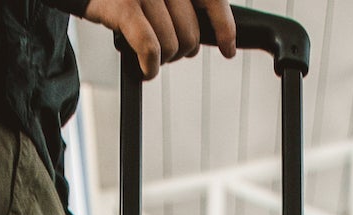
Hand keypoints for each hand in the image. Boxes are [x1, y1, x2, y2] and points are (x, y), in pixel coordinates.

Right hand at [84, 0, 236, 77]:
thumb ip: (182, 5)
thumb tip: (214, 35)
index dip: (224, 27)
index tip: (228, 49)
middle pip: (191, 33)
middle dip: (181, 50)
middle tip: (166, 50)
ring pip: (172, 44)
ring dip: (162, 60)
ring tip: (149, 54)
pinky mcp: (124, 7)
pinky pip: (150, 48)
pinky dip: (150, 67)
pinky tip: (146, 70)